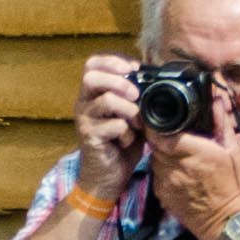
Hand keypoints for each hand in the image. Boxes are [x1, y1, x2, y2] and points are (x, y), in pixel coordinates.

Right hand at [73, 55, 143, 198]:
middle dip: (119, 81)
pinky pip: (114, 126)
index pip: (93, 63)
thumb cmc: (120, 144)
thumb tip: (155, 78)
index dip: (114, 60)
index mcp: (92, 94)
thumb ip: (136, 96)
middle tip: (135, 95)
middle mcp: (84, 104)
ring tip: (136, 123)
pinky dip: (127, 133)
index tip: (134, 70)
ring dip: (129, 110)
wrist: (107, 178)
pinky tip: (128, 141)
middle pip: (91, 76)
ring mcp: (84, 121)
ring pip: (106, 100)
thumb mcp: (131, 114)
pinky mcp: (90, 138)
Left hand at [150, 86, 239, 239]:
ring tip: (181, 156)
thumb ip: (221, 124)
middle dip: (162, 138)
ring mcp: (165, 182)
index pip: (160, 132)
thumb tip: (217, 100)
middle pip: (155, 144)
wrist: (226, 223)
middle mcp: (174, 167)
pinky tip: (180, 173)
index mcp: (192, 152)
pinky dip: (164, 171)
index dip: (156, 124)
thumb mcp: (234, 151)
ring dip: (164, 155)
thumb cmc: (234, 186)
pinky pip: (157, 175)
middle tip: (175, 136)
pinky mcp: (161, 195)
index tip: (160, 118)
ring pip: (154, 160)